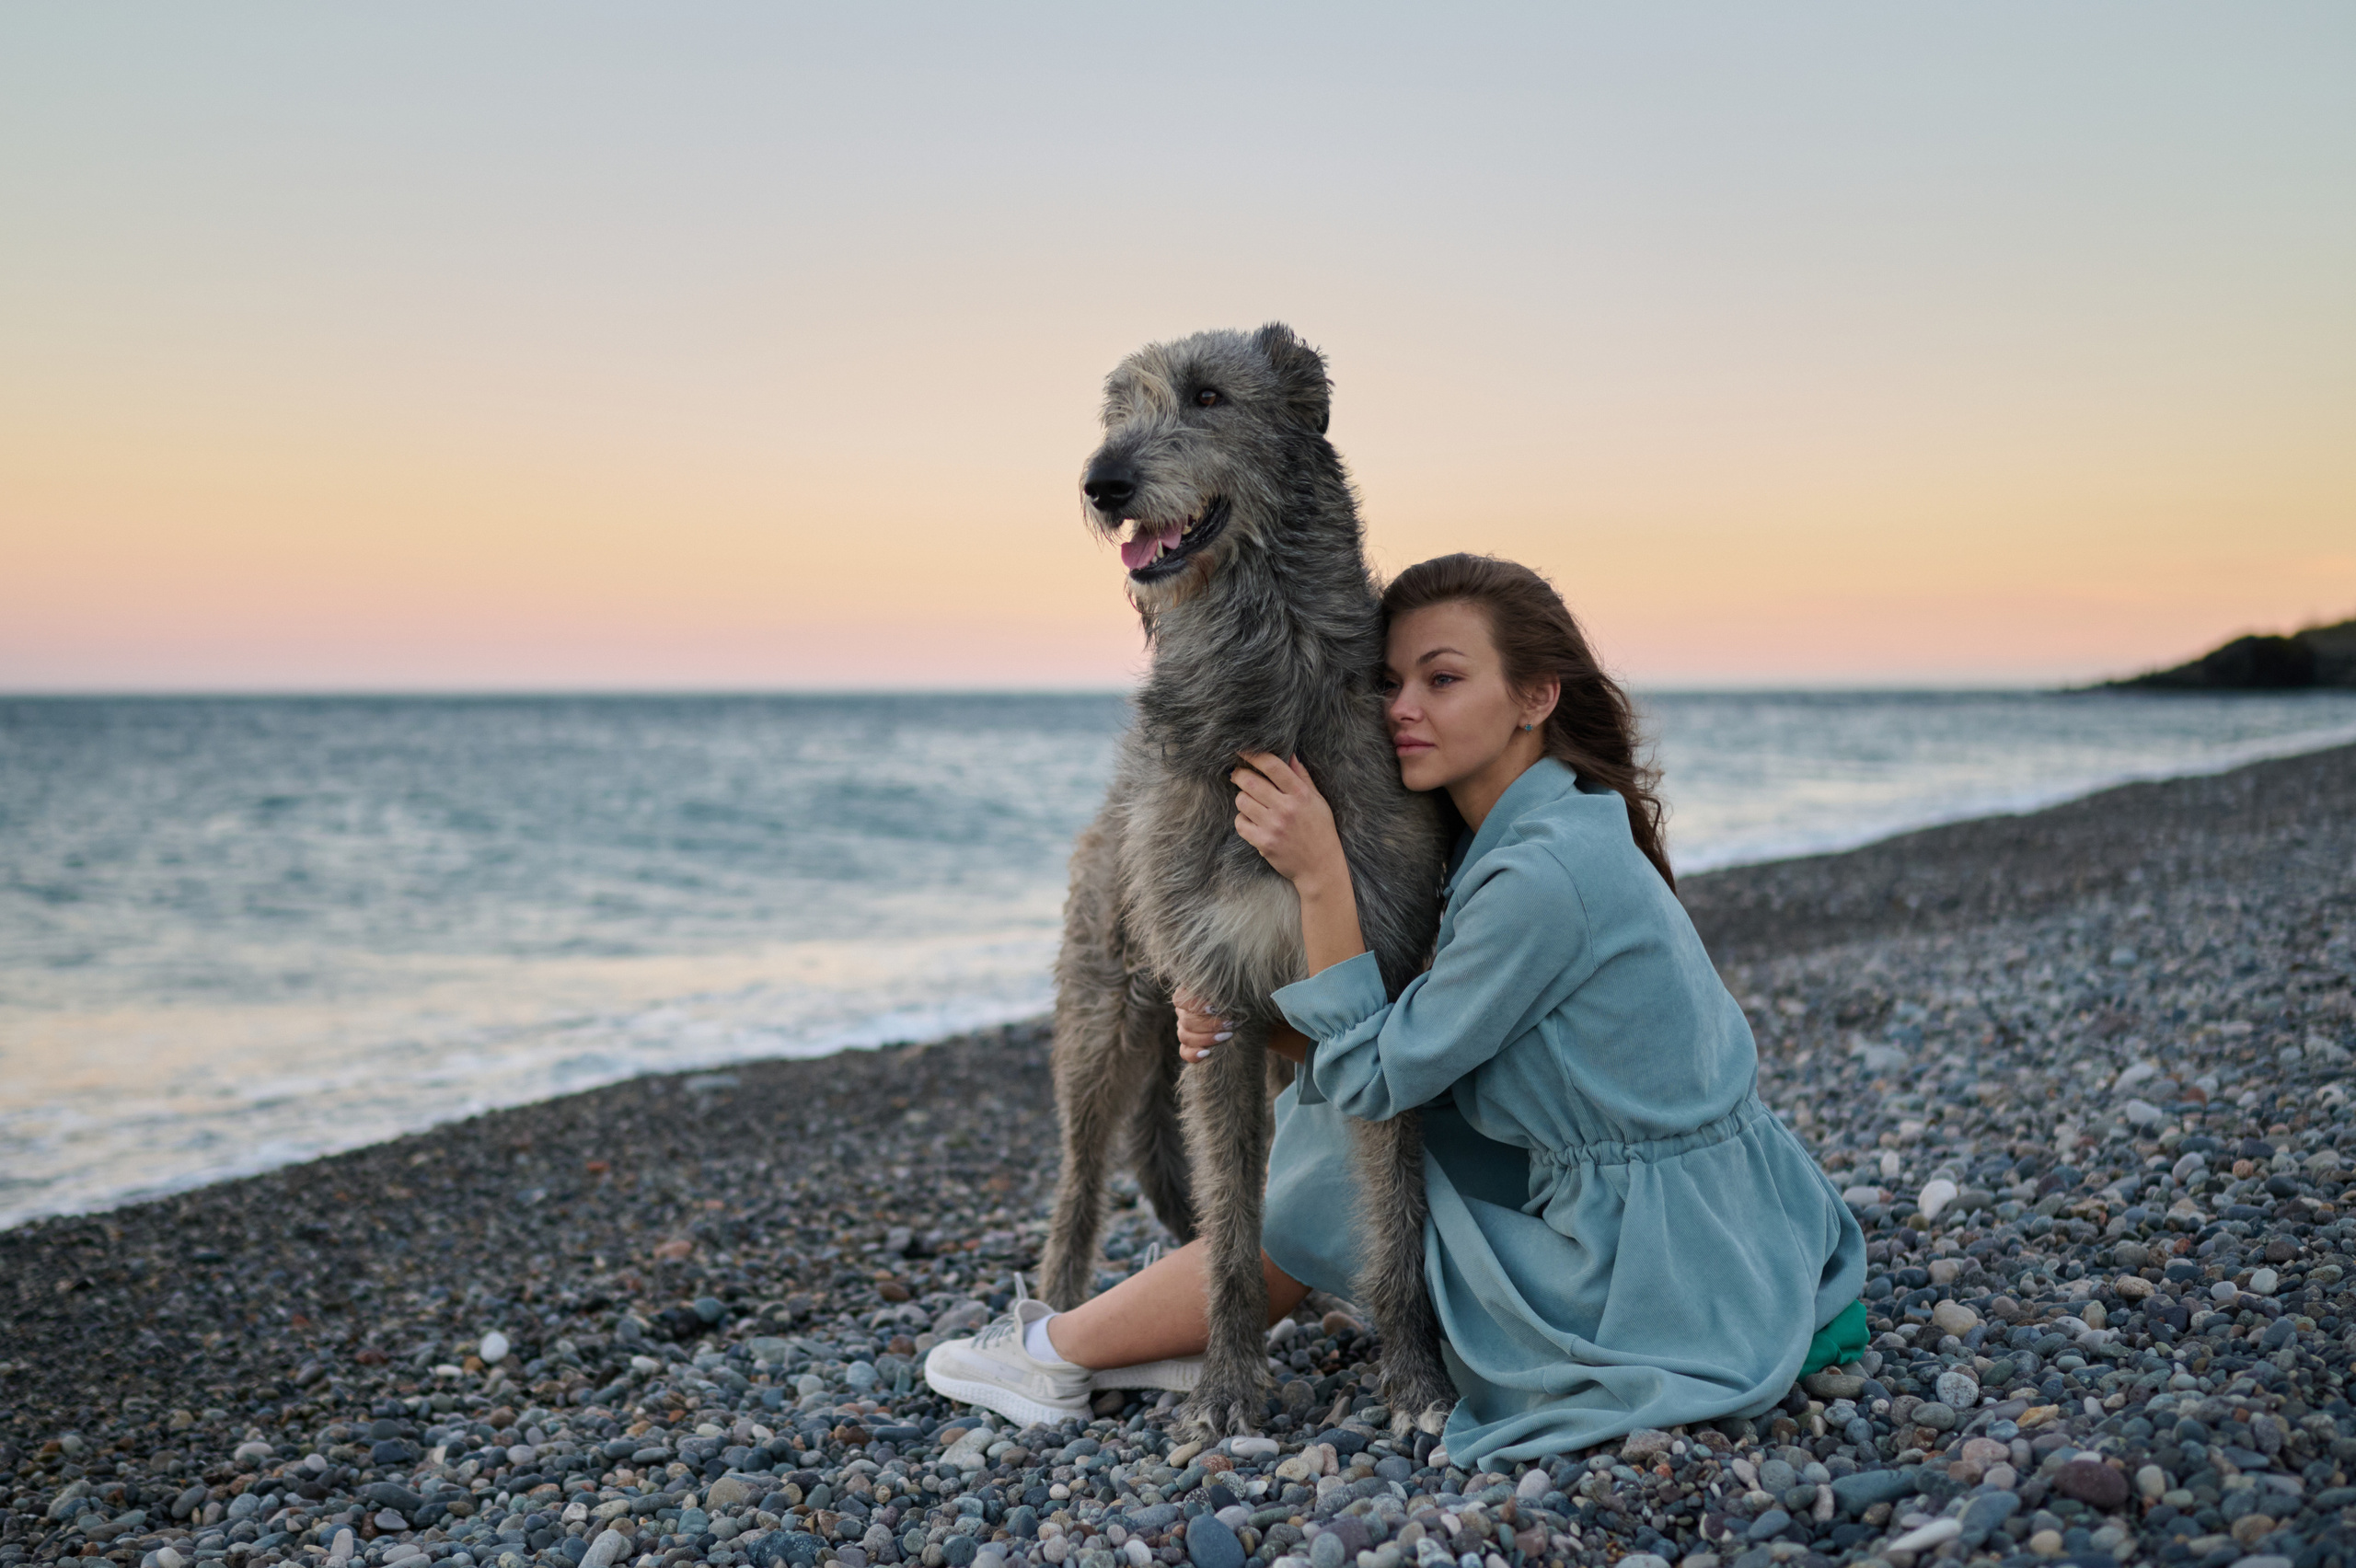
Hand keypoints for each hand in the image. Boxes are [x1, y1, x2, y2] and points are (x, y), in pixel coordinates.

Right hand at [1174, 993, 1312, 1067]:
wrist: (1257, 1017)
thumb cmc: (1247, 997)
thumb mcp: (1241, 987)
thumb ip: (1230, 982)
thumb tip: (1232, 970)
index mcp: (1191, 993)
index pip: (1180, 998)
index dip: (1195, 1004)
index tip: (1216, 1007)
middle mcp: (1185, 1011)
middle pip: (1186, 1020)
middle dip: (1209, 1023)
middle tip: (1232, 1024)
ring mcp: (1187, 1029)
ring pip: (1185, 1036)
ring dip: (1206, 1038)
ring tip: (1228, 1036)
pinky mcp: (1193, 1046)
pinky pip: (1185, 1053)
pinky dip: (1193, 1054)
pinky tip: (1207, 1054)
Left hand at [1231, 752, 1346, 891]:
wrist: (1320, 867)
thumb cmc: (1320, 831)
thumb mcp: (1318, 801)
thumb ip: (1302, 777)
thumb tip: (1289, 755)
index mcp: (1301, 794)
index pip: (1273, 766)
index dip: (1254, 755)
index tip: (1243, 750)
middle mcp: (1286, 808)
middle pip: (1250, 781)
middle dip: (1239, 774)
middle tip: (1237, 774)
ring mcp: (1273, 826)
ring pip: (1242, 801)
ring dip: (1242, 798)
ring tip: (1249, 801)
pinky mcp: (1263, 843)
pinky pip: (1240, 823)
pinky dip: (1242, 819)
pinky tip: (1251, 820)